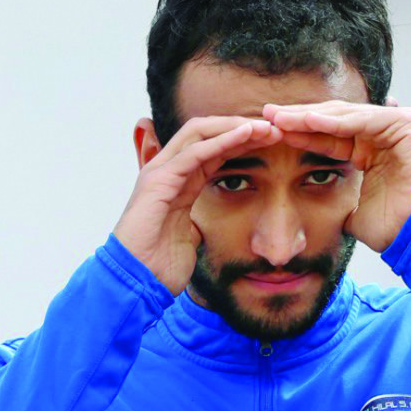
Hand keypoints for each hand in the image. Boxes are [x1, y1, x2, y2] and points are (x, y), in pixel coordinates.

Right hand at [113, 117, 282, 294]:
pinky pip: (195, 152)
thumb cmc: (159, 266)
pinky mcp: (159, 180)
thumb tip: (207, 227)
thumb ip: (197, 224)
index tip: (272, 142)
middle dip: (241, 127)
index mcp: (178, 183)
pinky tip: (245, 134)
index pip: (213, 149)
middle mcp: (167, 171)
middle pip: (207, 133)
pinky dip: (222, 140)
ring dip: (235, 128)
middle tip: (274, 128)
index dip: (242, 141)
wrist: (136, 282)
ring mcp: (160, 172)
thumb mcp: (189, 238)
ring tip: (265, 127)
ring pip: (200, 134)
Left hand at [263, 100, 410, 252]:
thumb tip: (311, 211)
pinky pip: (362, 119)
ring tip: (279, 117)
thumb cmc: (393, 229)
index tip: (267, 133)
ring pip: (344, 116)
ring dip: (310, 116)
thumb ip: (335, 201)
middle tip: (265, 114)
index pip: (325, 136)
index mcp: (367, 150)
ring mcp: (396, 125)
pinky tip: (308, 121)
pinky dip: (335, 121)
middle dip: (298, 118)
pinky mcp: (406, 124)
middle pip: (332, 120)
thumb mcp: (351, 211)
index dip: (297, 134)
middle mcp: (381, 133)